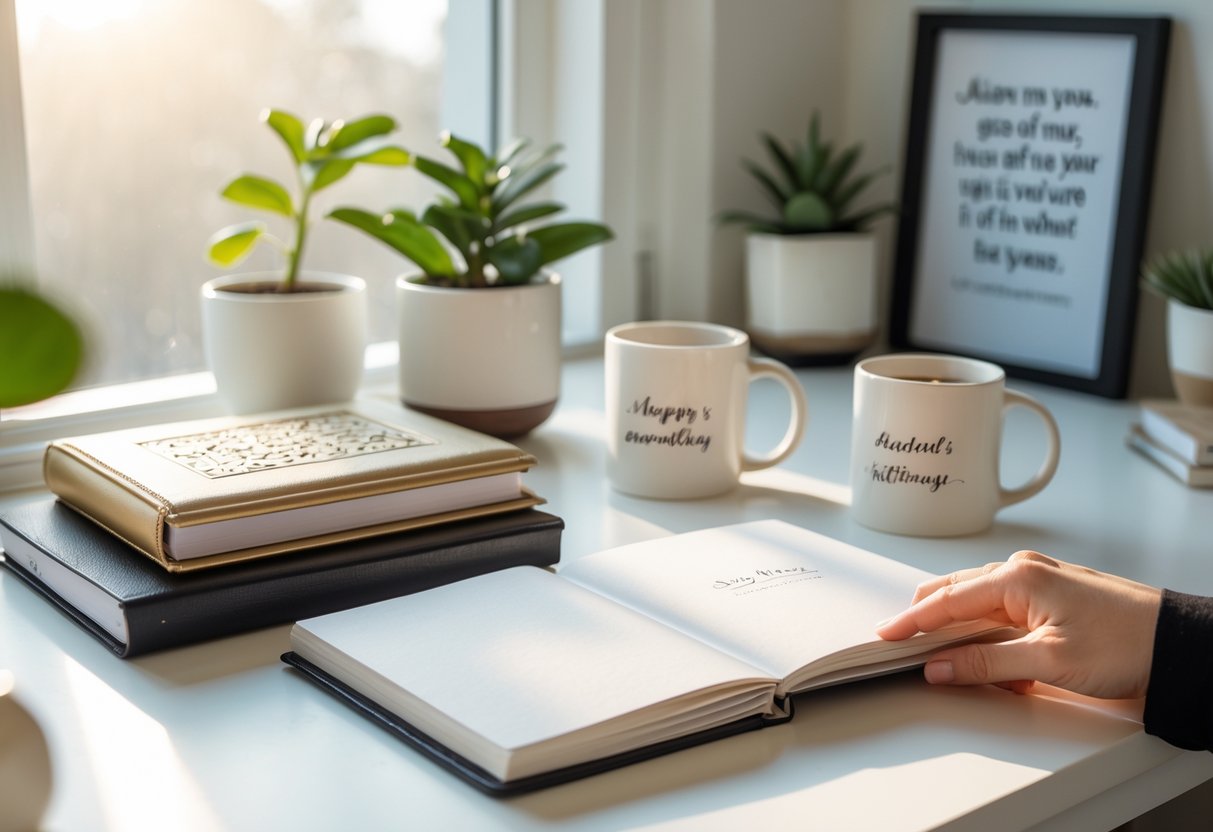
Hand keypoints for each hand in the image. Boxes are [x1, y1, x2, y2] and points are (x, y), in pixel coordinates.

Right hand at [876, 551, 1161, 698]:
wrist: (1178, 645)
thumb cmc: (1126, 643)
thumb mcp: (1048, 661)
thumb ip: (986, 664)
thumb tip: (939, 666)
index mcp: (1017, 578)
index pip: (947, 600)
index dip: (912, 621)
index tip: (884, 636)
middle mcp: (1023, 573)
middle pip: (956, 594)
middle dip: (930, 621)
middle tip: (905, 644)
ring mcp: (1037, 583)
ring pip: (979, 605)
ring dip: (966, 635)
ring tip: (959, 665)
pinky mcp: (1050, 598)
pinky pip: (1003, 613)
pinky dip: (994, 639)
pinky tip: (1003, 667)